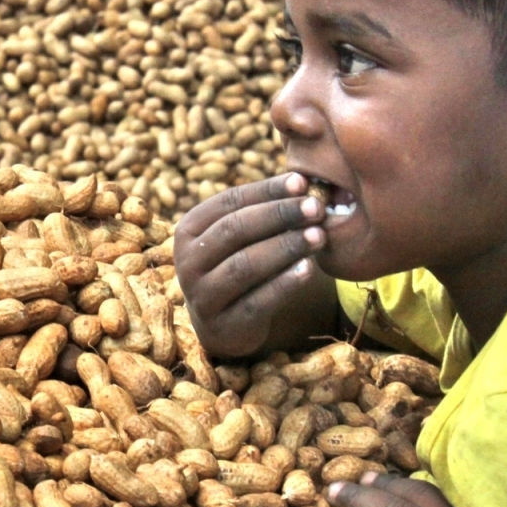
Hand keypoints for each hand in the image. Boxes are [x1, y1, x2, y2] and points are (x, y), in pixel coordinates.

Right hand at [174, 173, 331, 359]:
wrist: (224, 323)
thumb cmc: (237, 263)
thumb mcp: (239, 237)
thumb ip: (262, 210)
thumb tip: (304, 181)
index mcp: (188, 230)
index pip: (229, 202)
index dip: (267, 190)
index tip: (303, 182)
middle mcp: (187, 262)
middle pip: (235, 230)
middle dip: (279, 215)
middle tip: (316, 208)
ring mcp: (201, 296)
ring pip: (244, 265)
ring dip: (285, 247)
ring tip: (319, 236)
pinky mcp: (223, 325)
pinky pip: (257, 301)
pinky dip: (284, 283)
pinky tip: (309, 269)